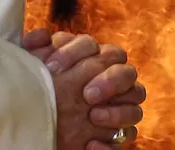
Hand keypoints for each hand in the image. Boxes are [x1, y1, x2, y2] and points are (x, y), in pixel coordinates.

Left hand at [23, 30, 146, 149]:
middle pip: (127, 72)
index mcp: (97, 59)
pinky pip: (129, 134)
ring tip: (93, 116)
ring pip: (136, 102)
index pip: (101, 49)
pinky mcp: (118, 134)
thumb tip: (41, 36)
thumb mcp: (37, 69)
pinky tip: (91, 144)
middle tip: (87, 95)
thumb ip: (39, 49)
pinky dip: (112, 140)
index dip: (78, 53)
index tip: (54, 67)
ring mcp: (121, 106)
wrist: (39, 123)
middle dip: (110, 81)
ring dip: (117, 111)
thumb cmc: (43, 90)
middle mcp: (115, 80)